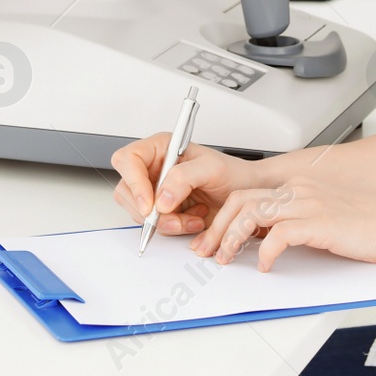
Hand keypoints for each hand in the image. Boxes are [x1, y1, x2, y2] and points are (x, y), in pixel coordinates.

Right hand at [110, 134, 262, 235]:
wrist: (247, 193)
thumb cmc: (234, 173)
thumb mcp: (212, 168)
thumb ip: (183, 178)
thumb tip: (160, 198)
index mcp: (161, 148)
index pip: (129, 160)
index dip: (134, 182)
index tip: (150, 204)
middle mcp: (155, 168)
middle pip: (127, 190)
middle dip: (149, 210)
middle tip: (172, 216)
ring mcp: (157, 190)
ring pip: (139, 212)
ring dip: (165, 222)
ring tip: (192, 217)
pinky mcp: (163, 210)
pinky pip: (154, 225)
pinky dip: (173, 228)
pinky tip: (193, 220)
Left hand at [192, 176, 375, 271]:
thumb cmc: (366, 225)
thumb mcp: (321, 218)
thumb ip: (293, 223)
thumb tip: (263, 241)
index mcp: (296, 187)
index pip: (245, 195)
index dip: (221, 218)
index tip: (210, 240)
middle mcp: (298, 190)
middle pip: (240, 201)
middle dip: (217, 228)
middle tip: (207, 251)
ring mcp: (308, 204)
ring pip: (252, 213)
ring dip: (232, 238)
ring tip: (226, 258)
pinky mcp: (320, 223)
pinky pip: (279, 235)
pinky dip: (265, 252)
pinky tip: (264, 266)